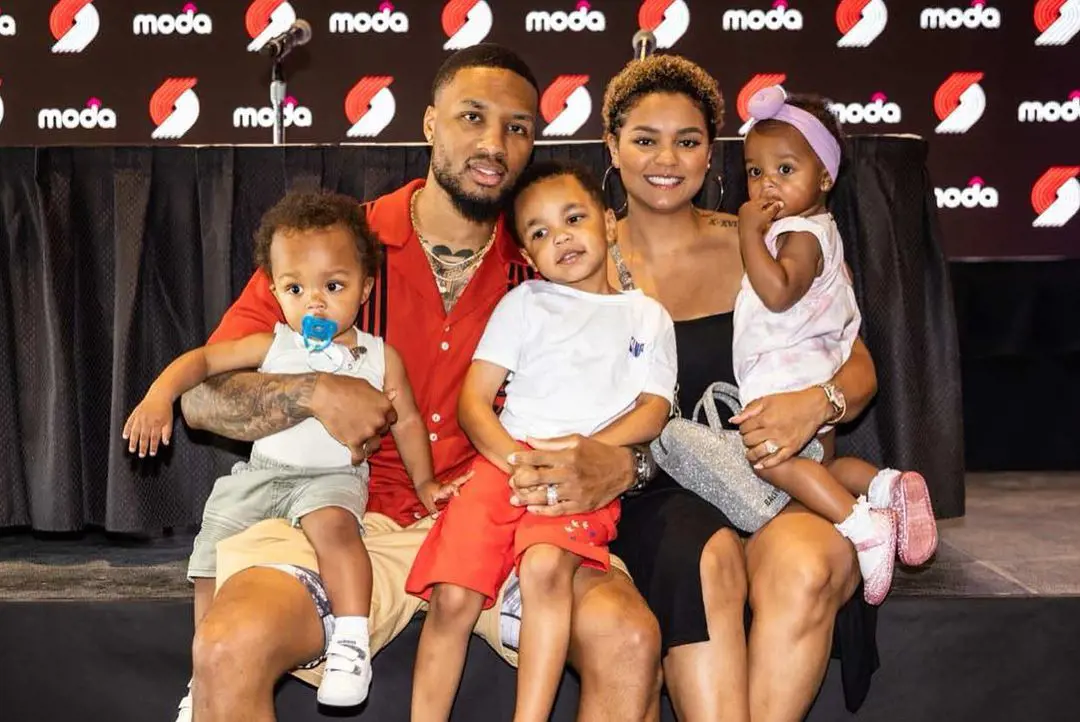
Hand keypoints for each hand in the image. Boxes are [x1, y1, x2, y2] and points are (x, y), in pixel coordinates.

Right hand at [123, 395, 173, 456]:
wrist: (159, 395)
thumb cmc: (165, 409)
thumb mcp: (169, 421)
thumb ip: (167, 432)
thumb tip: (165, 443)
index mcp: (156, 423)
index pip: (154, 438)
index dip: (153, 447)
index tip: (152, 454)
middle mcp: (147, 421)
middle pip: (144, 437)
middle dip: (142, 447)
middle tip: (141, 455)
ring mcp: (140, 417)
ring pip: (135, 431)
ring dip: (133, 441)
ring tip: (132, 449)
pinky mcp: (135, 413)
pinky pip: (129, 423)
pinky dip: (126, 430)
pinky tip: (124, 436)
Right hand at [311, 374, 398, 463]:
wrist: (324, 395)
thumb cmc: (343, 387)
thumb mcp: (366, 386)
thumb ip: (381, 395)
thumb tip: (394, 394)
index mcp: (384, 406)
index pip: (392, 418)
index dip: (385, 419)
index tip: (378, 419)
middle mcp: (379, 420)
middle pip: (382, 431)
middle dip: (375, 430)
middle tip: (364, 426)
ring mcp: (367, 432)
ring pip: (374, 445)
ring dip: (369, 445)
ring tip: (362, 443)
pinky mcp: (353, 441)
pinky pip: (359, 456)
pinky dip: (357, 458)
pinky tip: (355, 458)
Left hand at [415, 470, 472, 517]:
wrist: (424, 483)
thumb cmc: (425, 492)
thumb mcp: (426, 501)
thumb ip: (432, 509)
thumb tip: (436, 517)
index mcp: (442, 489)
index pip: (449, 489)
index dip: (454, 490)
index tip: (457, 493)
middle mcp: (448, 486)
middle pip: (457, 481)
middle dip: (465, 478)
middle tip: (473, 472)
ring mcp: (451, 487)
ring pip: (460, 481)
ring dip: (467, 477)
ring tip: (474, 472)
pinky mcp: (452, 489)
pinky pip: (460, 484)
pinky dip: (466, 480)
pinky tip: (472, 476)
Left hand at [506, 435, 632, 515]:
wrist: (623, 469)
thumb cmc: (597, 452)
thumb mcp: (576, 440)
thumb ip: (552, 442)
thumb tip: (529, 439)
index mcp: (569, 456)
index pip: (539, 457)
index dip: (522, 458)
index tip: (510, 458)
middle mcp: (570, 474)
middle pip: (538, 479)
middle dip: (520, 480)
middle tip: (511, 481)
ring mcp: (575, 492)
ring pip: (545, 497)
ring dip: (527, 499)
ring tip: (514, 498)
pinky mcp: (581, 505)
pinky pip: (558, 510)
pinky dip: (543, 511)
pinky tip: (532, 509)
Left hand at [730, 387, 828, 468]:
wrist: (814, 406)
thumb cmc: (791, 401)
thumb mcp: (767, 400)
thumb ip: (749, 410)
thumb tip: (733, 420)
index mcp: (765, 417)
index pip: (744, 428)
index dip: (742, 428)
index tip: (745, 428)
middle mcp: (772, 431)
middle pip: (749, 441)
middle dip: (746, 439)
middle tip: (750, 437)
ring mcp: (782, 441)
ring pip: (759, 452)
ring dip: (751, 454)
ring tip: (750, 453)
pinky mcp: (792, 448)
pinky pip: (777, 459)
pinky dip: (766, 464)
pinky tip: (759, 465)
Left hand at [738, 198, 783, 236]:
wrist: (748, 236)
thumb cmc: (758, 225)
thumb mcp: (768, 216)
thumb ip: (774, 208)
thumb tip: (781, 203)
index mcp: (752, 203)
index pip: (764, 199)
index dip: (772, 201)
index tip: (778, 204)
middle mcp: (746, 205)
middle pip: (758, 202)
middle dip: (766, 204)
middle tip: (774, 207)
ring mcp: (742, 211)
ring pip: (754, 207)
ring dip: (761, 209)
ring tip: (767, 212)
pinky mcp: (741, 217)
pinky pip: (750, 212)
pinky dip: (755, 213)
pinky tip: (760, 217)